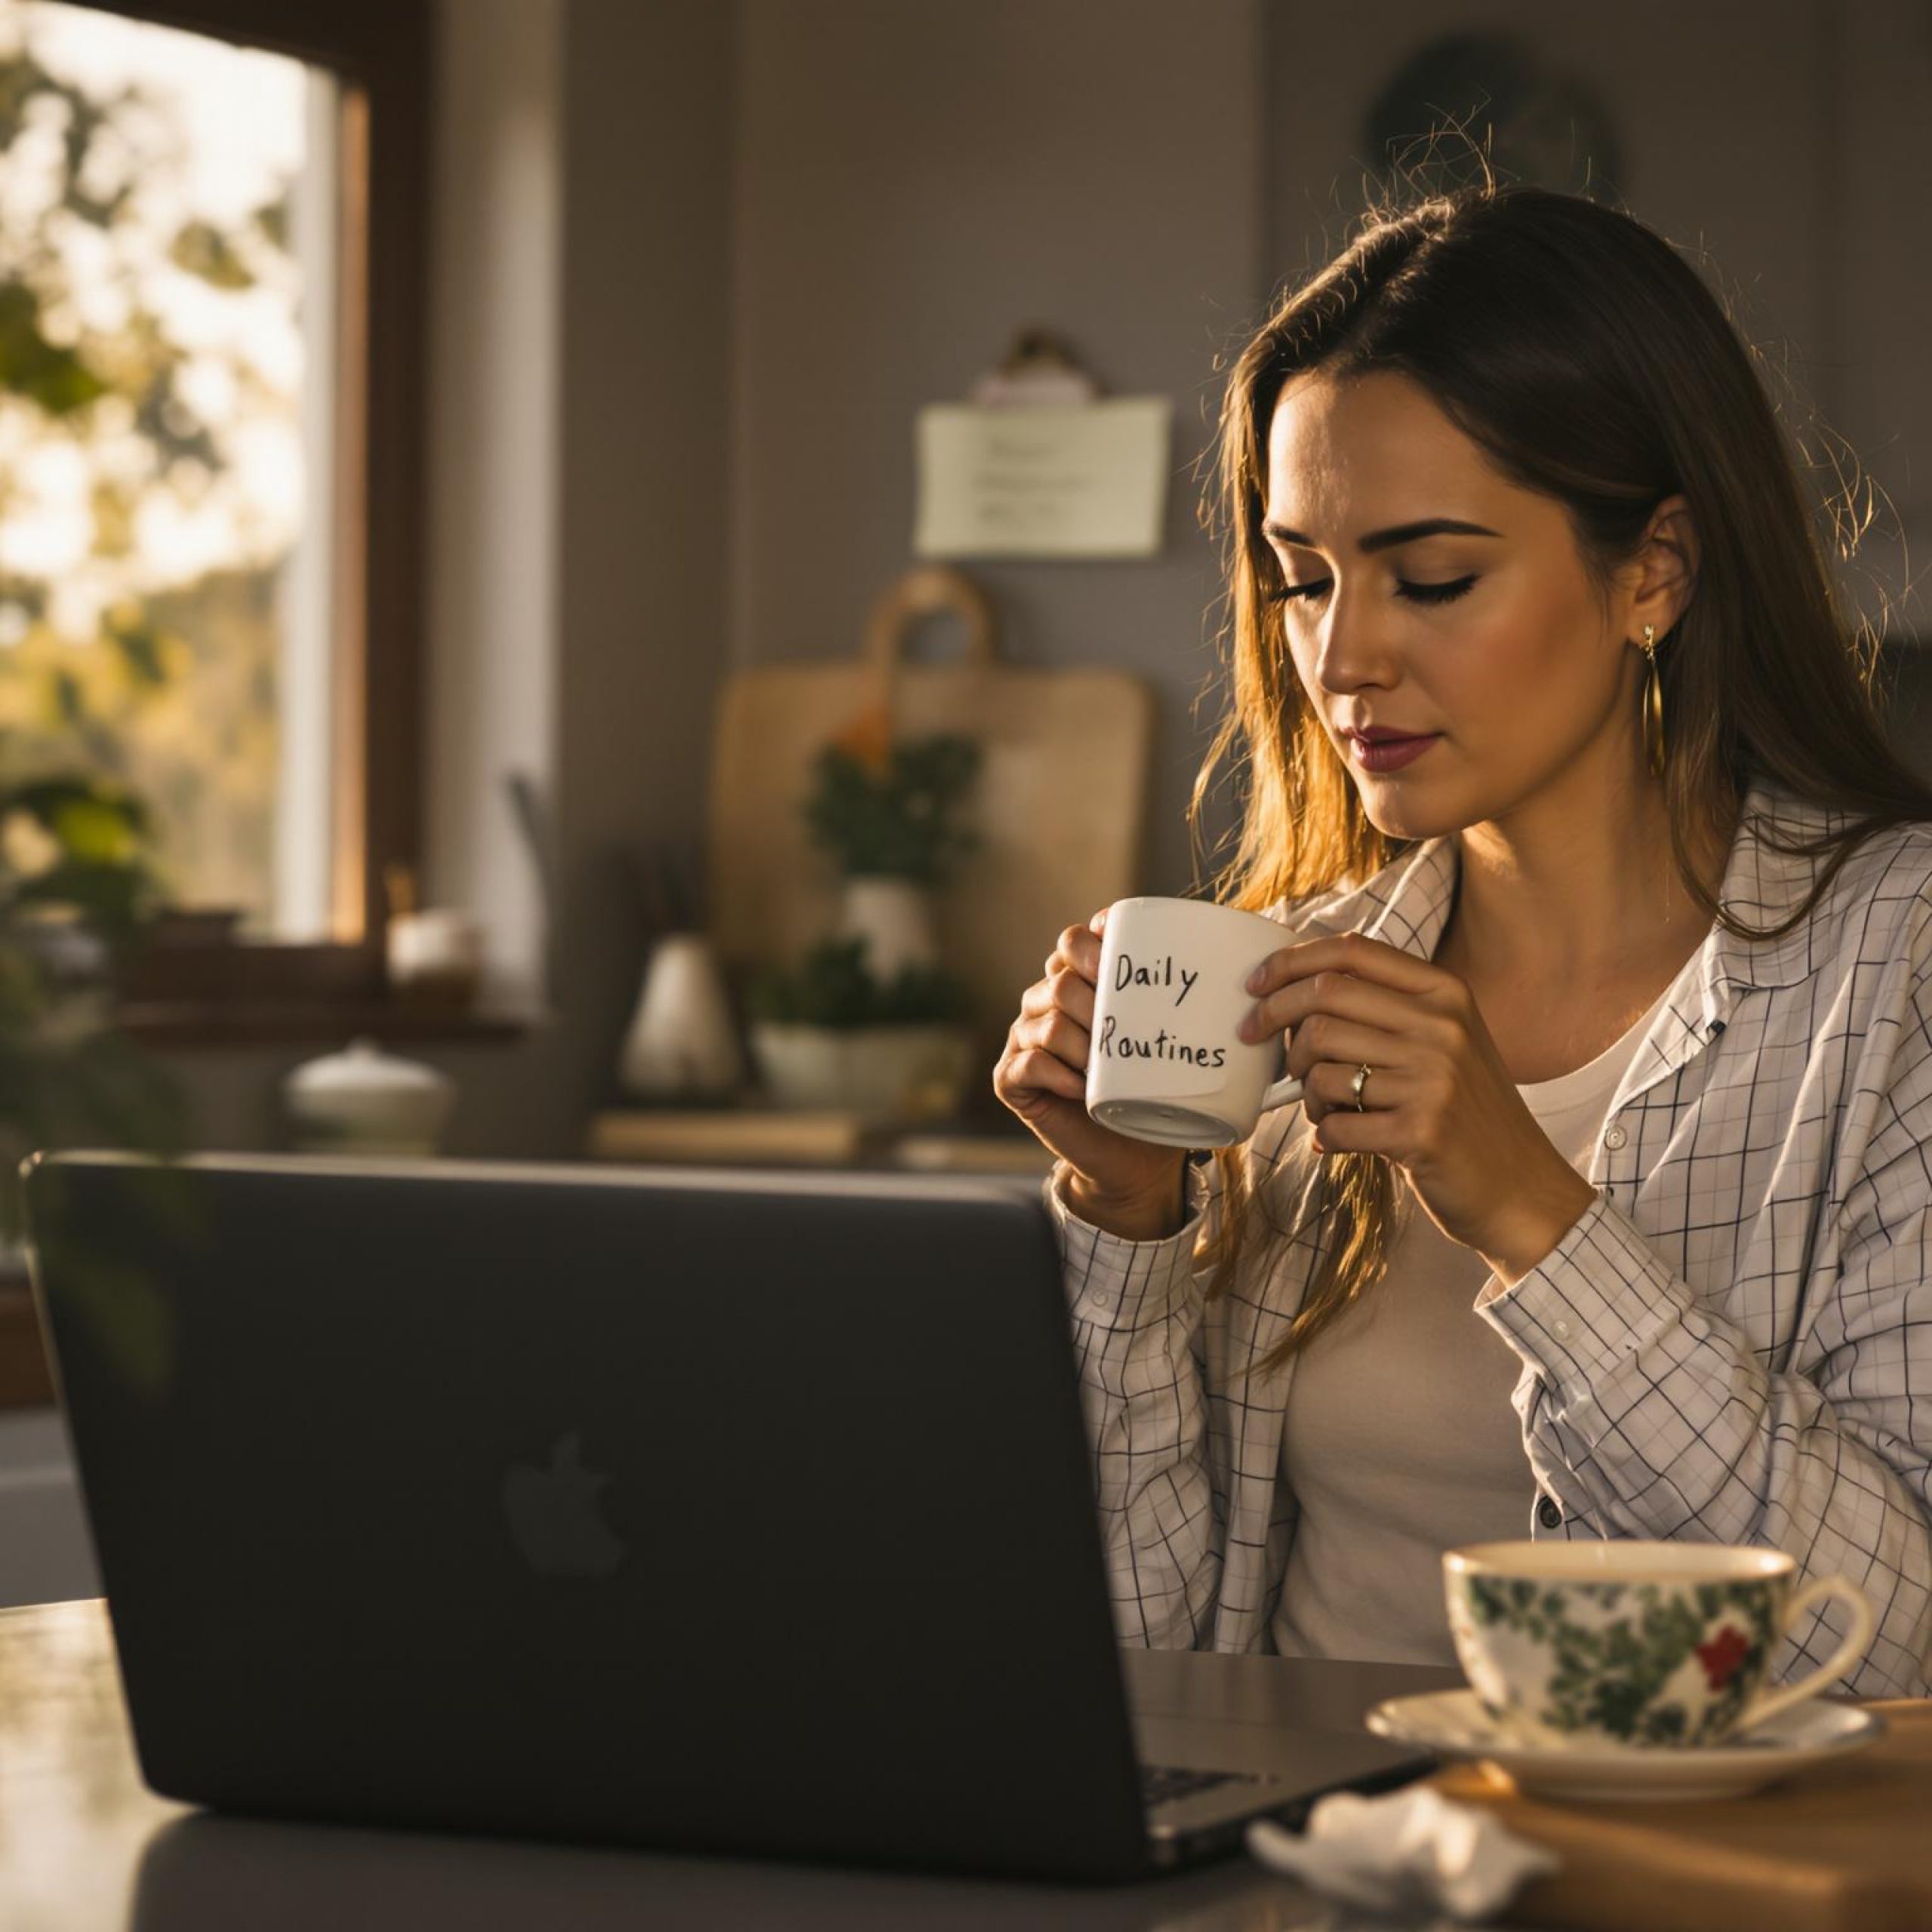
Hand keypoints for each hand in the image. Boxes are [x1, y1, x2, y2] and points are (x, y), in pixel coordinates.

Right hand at [994, 909, 1186, 1237]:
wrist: (1136, 1160)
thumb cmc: (1156, 1094)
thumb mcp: (1176, 1043)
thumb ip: (1198, 1004)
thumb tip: (1256, 961)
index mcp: (1079, 983)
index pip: (1075, 940)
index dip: (1095, 940)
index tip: (1124, 953)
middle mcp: (1045, 1004)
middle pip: (1060, 976)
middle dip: (1097, 997)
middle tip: (1128, 1027)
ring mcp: (1025, 1040)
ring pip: (1046, 1020)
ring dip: (1083, 1043)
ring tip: (1108, 1067)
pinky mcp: (1012, 1080)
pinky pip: (1027, 1064)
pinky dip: (1057, 1074)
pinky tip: (1083, 1088)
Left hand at [1241, 933, 1595, 1282]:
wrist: (1520, 1187)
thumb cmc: (1467, 1112)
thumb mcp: (1445, 1041)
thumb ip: (1387, 1008)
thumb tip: (1294, 990)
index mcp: (1445, 993)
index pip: (1352, 953)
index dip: (1290, 963)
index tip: (1254, 985)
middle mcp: (1443, 1028)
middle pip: (1323, 1000)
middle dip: (1274, 1021)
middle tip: (1258, 1043)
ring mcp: (1433, 1079)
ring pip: (1320, 1065)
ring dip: (1303, 1090)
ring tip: (1323, 1108)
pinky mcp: (1421, 1132)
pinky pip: (1334, 1124)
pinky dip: (1323, 1135)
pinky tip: (1337, 1140)